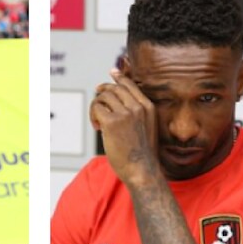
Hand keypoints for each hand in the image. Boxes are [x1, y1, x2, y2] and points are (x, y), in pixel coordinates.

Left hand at [89, 69, 158, 185]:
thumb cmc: (142, 155)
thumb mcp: (146, 129)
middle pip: (115, 88)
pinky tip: (97, 128)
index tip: (111, 73)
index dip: (119, 77)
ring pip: (104, 96)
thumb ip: (136, 115)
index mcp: (148, 107)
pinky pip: (96, 108)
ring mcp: (126, 113)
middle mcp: (138, 107)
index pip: (130, 85)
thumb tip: (114, 103)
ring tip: (98, 122)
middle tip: (97, 101)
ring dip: (96, 107)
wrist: (142, 170)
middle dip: (103, 91)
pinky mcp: (112, 122)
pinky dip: (93, 115)